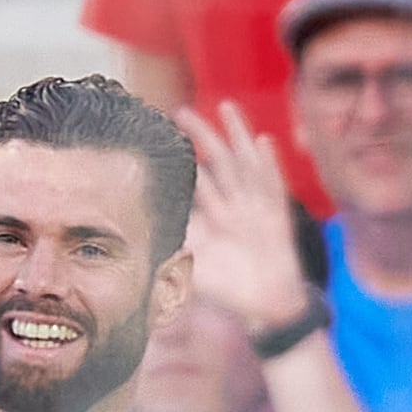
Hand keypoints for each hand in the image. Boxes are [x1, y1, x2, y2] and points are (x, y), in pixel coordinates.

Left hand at [173, 102, 314, 334]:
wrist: (264, 303)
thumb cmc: (228, 286)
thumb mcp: (193, 266)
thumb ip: (169, 252)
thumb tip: (136, 245)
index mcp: (214, 215)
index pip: (196, 180)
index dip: (180, 160)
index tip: (159, 138)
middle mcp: (234, 203)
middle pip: (217, 161)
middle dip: (201, 136)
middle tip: (180, 111)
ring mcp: (256, 205)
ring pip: (245, 162)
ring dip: (237, 134)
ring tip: (225, 107)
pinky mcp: (276, 214)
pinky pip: (273, 185)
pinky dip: (268, 163)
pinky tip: (262, 141)